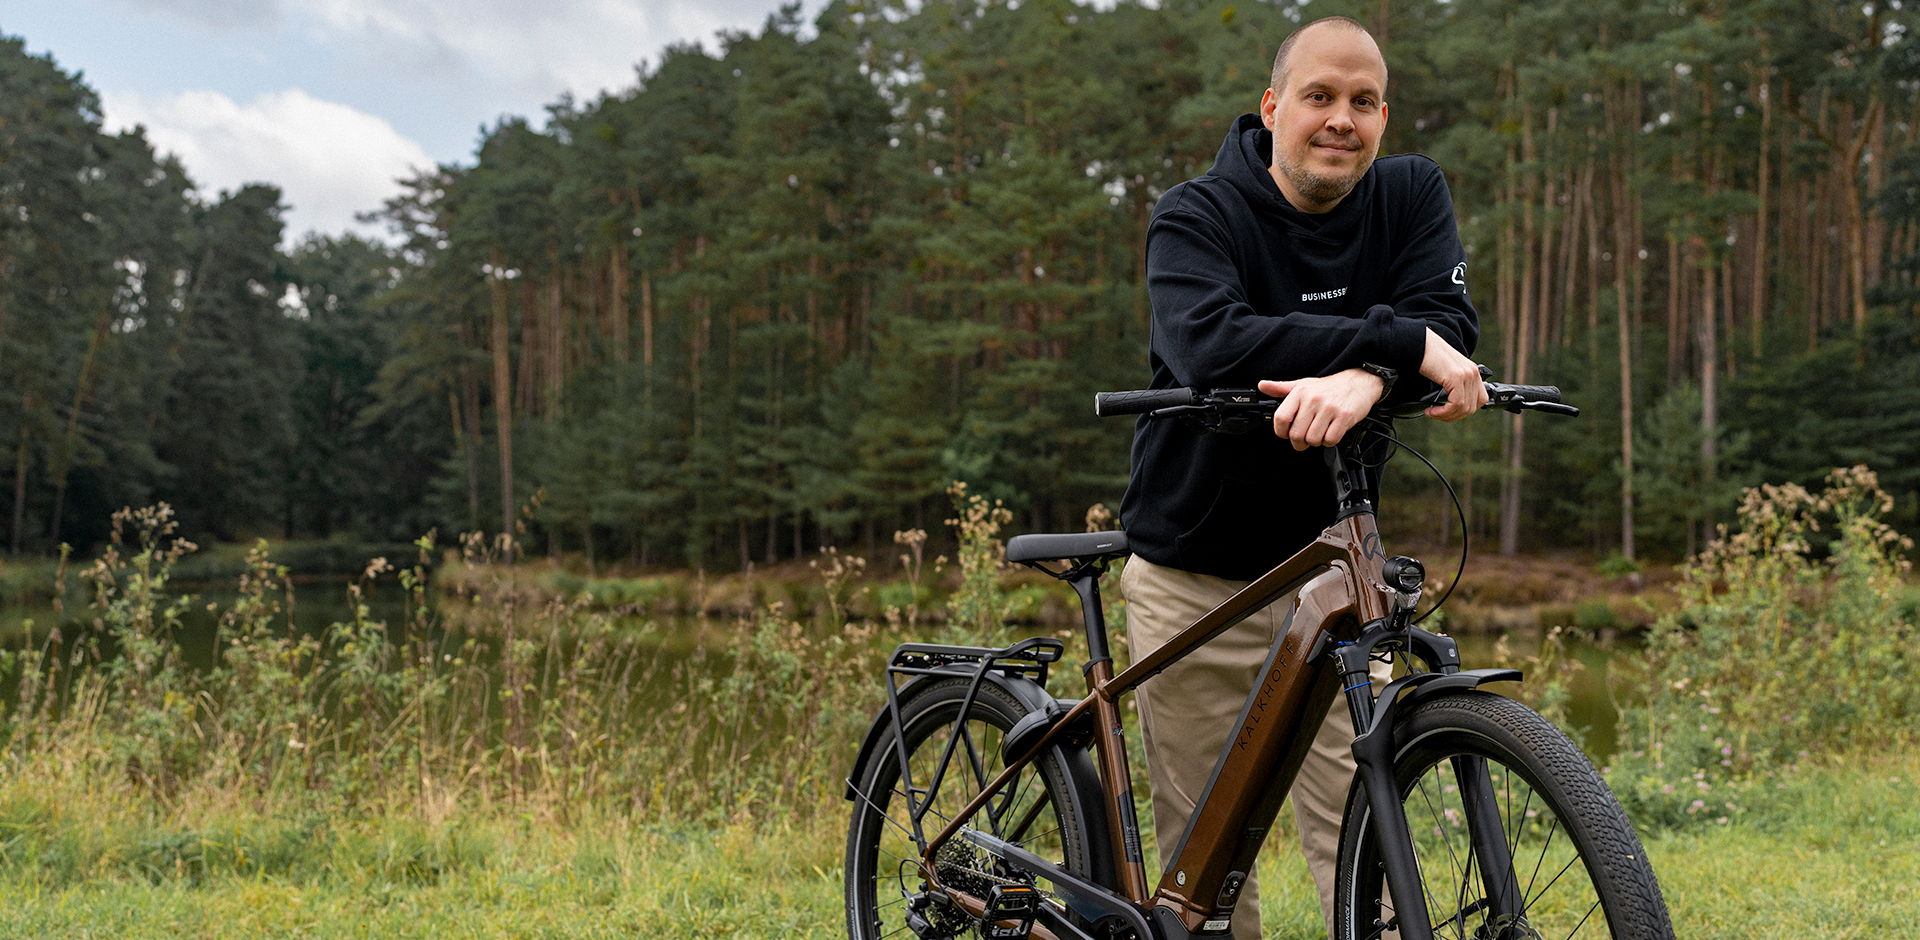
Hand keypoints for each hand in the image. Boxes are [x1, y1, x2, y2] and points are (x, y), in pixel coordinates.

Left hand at [1258, 369, 1385, 450]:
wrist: (1359, 382)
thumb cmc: (1329, 387)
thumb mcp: (1303, 384)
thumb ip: (1281, 388)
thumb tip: (1262, 386)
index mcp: (1300, 392)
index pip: (1281, 418)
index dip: (1281, 431)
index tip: (1285, 434)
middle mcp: (1313, 400)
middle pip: (1297, 434)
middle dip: (1299, 442)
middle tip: (1304, 439)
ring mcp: (1329, 409)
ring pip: (1313, 439)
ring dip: (1315, 442)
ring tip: (1319, 433)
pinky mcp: (1344, 417)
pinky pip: (1330, 439)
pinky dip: (1329, 441)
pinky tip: (1330, 432)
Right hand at [1419, 328, 1487, 420]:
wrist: (1418, 344)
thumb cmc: (1427, 357)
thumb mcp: (1447, 373)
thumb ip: (1454, 386)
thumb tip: (1452, 407)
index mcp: (1472, 372)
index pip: (1480, 400)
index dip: (1464, 411)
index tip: (1448, 413)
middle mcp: (1472, 373)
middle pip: (1472, 407)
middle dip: (1454, 416)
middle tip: (1437, 415)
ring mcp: (1466, 374)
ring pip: (1464, 408)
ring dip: (1447, 415)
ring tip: (1432, 413)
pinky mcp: (1456, 377)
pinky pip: (1456, 404)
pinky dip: (1443, 412)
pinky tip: (1431, 410)